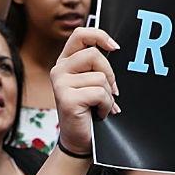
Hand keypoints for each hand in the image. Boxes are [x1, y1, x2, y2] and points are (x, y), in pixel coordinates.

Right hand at [51, 25, 119, 154]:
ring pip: (100, 77)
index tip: (114, 48)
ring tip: (100, 106)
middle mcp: (59, 69)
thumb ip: (97, 66)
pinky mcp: (66, 98)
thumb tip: (114, 48)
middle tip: (111, 91)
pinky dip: (106, 106)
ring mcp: (60, 83)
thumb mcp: (92, 83)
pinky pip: (99, 93)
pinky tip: (98, 114)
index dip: (99, 36)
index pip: (80, 34)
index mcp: (66, 61)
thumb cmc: (89, 111)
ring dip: (108, 96)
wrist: (80, 140)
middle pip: (94, 54)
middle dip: (110, 74)